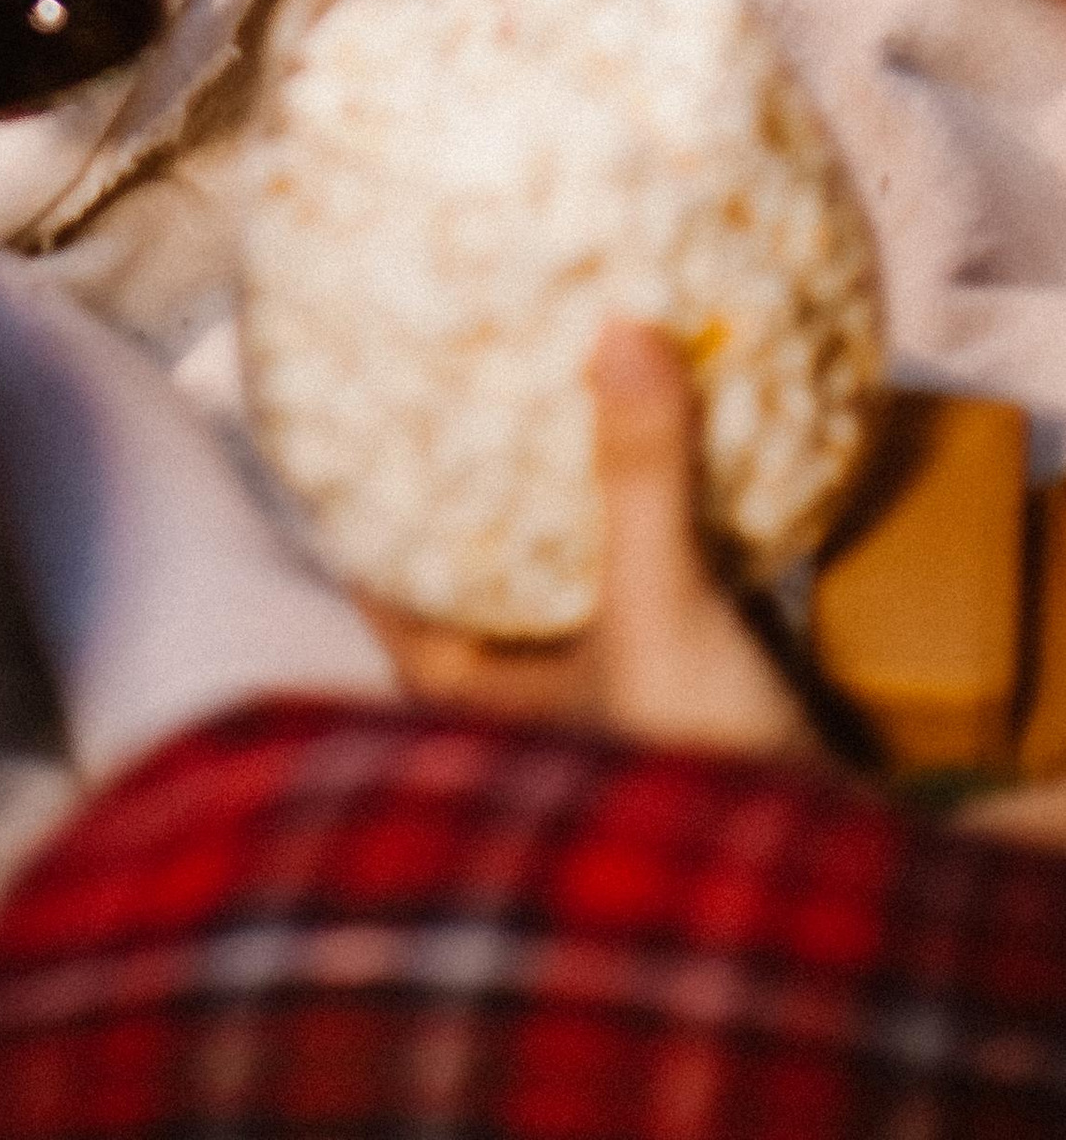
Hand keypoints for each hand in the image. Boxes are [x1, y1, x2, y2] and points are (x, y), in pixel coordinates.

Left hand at [363, 324, 819, 758]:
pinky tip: (654, 450)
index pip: (381, 579)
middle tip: (469, 369)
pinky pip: (637, 577)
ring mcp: (599, 686)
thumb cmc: (703, 761)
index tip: (363, 401)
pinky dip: (640, 521)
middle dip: (478, 478)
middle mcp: (524, 693)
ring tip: (554, 385)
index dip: (365, 498)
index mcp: (475, 694)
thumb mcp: (659, 607)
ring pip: (560, 568)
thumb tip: (624, 330)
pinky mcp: (673, 679)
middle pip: (474, 563)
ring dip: (568, 495)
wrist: (834, 866)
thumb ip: (641, 475)